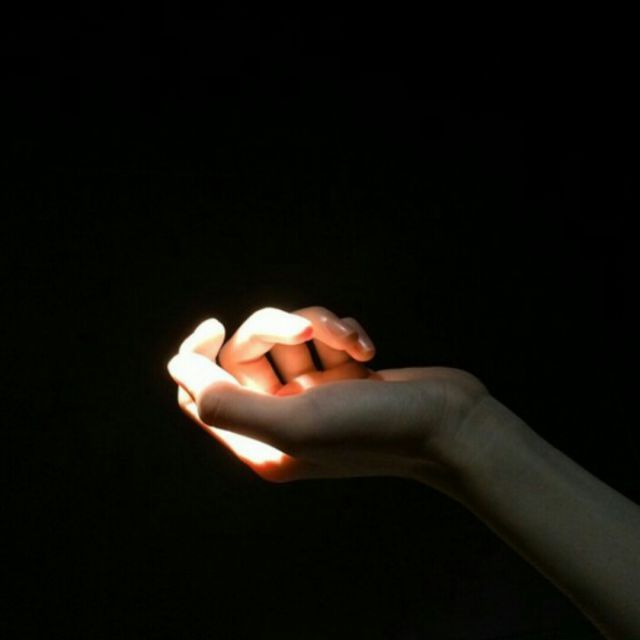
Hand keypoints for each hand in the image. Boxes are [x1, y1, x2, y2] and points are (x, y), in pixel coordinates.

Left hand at [167, 307, 489, 493]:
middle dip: (277, 327)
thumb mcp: (294, 423)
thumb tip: (177, 368)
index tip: (213, 327)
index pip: (201, 395)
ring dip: (320, 325)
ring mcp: (316, 395)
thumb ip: (228, 404)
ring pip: (289, 335)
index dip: (196, 358)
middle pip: (246, 353)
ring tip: (355, 345)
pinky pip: (323, 334)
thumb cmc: (374, 428)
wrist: (450, 424)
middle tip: (310, 328)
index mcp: (261, 443)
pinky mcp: (345, 374)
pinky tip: (368, 350)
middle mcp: (283, 419)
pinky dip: (343, 332)